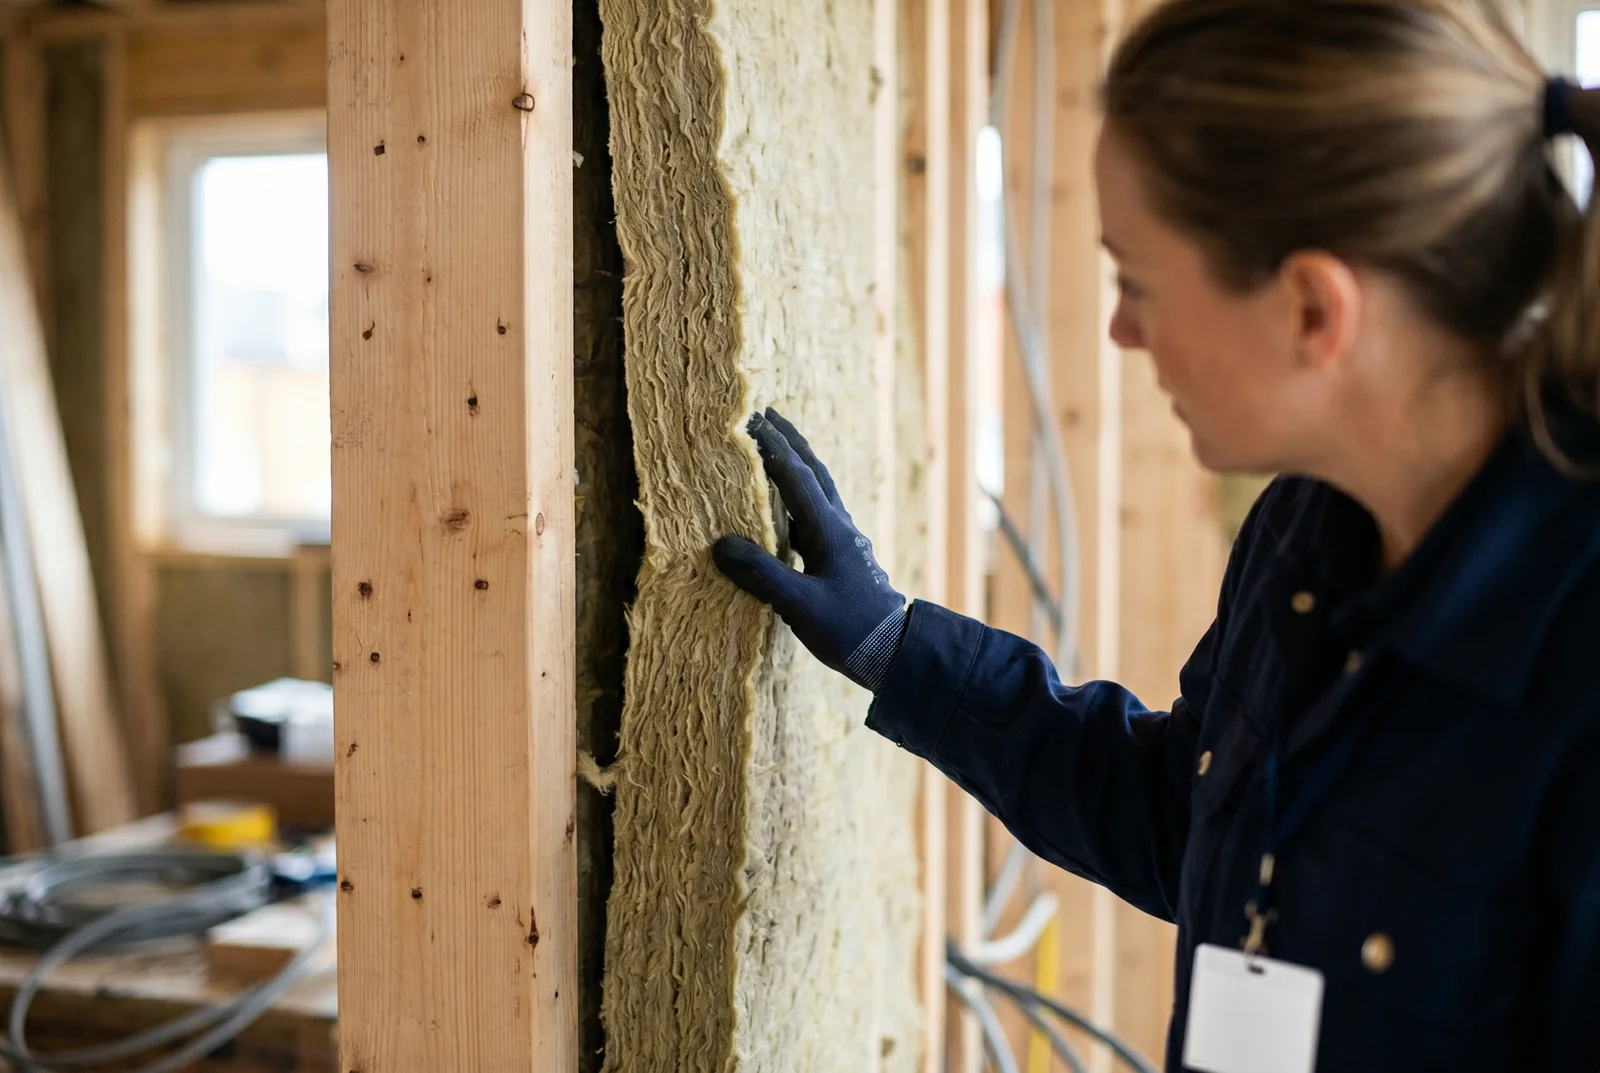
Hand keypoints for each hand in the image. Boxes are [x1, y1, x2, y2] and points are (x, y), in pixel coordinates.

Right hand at [713, 409, 908, 690]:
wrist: (896, 655)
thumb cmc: (851, 631)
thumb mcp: (801, 606)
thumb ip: (762, 575)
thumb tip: (720, 544)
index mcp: (830, 531)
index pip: (797, 477)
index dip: (773, 448)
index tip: (750, 420)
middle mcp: (840, 528)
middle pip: (814, 473)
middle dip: (790, 442)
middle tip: (767, 416)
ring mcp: (844, 543)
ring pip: (818, 493)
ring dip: (795, 468)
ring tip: (772, 454)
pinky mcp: (844, 560)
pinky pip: (815, 519)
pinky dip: (796, 502)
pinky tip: (782, 514)